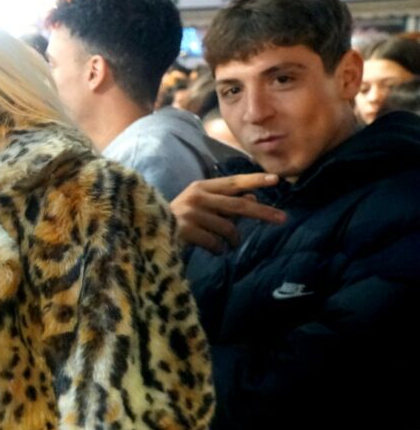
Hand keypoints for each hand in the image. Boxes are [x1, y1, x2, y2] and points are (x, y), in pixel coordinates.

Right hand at [170, 173, 286, 252]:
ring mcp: (190, 213)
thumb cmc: (180, 221)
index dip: (254, 181)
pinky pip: (216, 243)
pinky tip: (214, 250)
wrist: (148, 233)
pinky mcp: (185, 231)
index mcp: (201, 187)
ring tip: (229, 245)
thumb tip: (252, 197)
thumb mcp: (202, 207)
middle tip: (282, 218)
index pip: (233, 182)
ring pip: (228, 228)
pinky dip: (219, 249)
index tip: (276, 179)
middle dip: (262, 212)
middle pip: (237, 205)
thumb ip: (225, 202)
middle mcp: (196, 197)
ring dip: (233, 240)